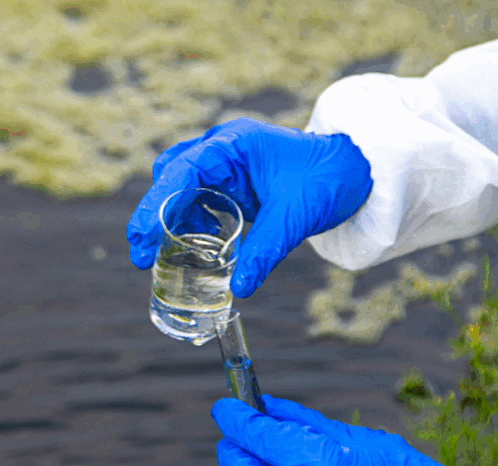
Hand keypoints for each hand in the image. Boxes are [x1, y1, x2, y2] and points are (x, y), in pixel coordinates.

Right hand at [126, 117, 372, 297]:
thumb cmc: (328, 180)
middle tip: (142, 255)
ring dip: (173, 221)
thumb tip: (238, 289)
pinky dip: (195, 222)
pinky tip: (202, 244)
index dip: (154, 206)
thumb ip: (264, 250)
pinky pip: (202, 199)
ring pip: (183, 189)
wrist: (357, 170)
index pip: (179, 171)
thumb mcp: (295, 217)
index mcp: (233, 144)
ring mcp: (228, 163)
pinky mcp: (236, 181)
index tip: (140, 240)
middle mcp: (224, 148)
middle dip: (154, 216)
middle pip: (172, 178)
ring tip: (167, 255)